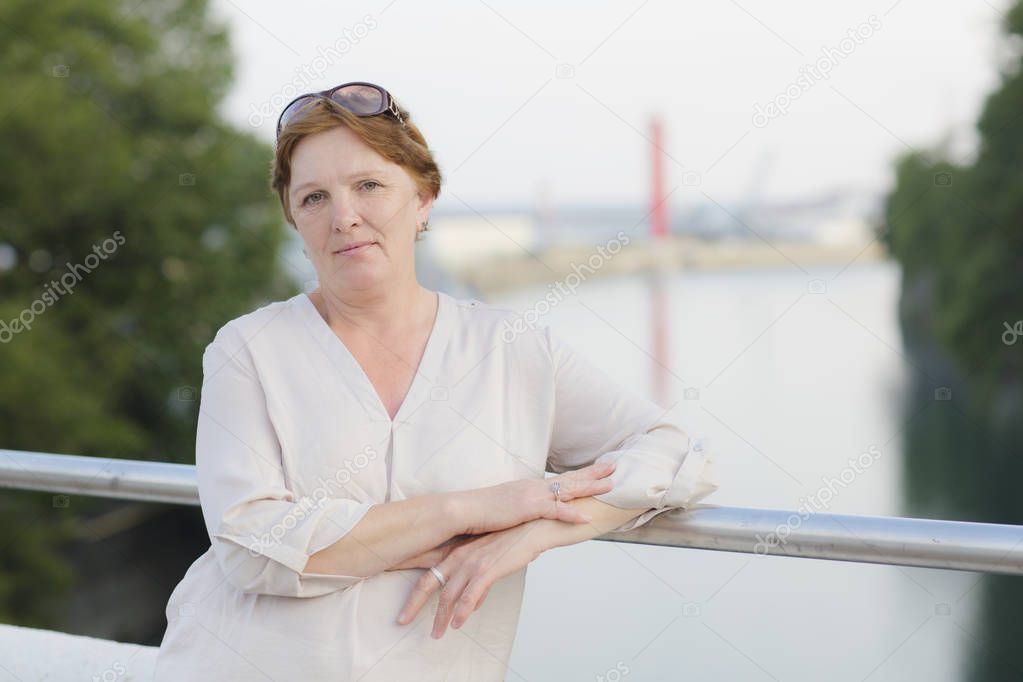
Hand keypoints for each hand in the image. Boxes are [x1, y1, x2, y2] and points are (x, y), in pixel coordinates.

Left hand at [395, 521, 543, 637]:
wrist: (535, 527)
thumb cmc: (513, 542)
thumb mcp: (489, 560)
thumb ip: (477, 582)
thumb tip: (472, 604)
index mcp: (457, 552)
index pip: (427, 569)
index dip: (412, 586)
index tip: (400, 597)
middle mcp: (460, 556)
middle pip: (429, 582)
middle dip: (414, 604)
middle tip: (402, 620)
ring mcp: (473, 562)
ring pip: (448, 594)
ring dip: (441, 617)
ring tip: (437, 633)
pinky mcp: (488, 569)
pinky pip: (470, 595)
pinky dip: (462, 612)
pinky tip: (458, 624)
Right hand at [462, 459, 615, 534]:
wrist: (464, 510)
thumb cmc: (481, 512)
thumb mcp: (507, 510)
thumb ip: (522, 512)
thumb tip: (531, 519)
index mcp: (530, 487)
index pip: (561, 478)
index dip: (581, 474)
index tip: (598, 468)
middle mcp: (534, 487)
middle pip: (570, 478)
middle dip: (593, 473)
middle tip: (614, 467)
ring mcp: (532, 496)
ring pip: (568, 490)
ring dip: (590, 488)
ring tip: (610, 485)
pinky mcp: (527, 508)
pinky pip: (555, 510)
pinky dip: (572, 513)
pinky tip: (587, 516)